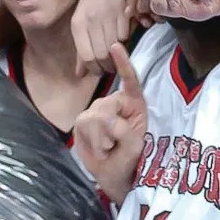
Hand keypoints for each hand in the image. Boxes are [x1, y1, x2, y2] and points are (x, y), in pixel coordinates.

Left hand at [72, 0, 131, 75]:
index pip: (87, 57)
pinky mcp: (124, 10)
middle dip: (108, 66)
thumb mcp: (82, 22)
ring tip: (119, 55)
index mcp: (78, 23)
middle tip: (112, 68)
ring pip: (115, 46)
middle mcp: (92, 20)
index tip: (101, 72)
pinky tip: (126, 38)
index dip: (96, 69)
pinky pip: (126, 33)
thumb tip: (79, 75)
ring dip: (119, 55)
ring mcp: (109, 15)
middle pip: (101, 54)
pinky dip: (127, 39)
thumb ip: (81, 49)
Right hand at [74, 43, 146, 203]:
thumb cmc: (132, 158)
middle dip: (110, 129)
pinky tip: (99, 148)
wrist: (115, 174)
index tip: (115, 45)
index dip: (123, 63)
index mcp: (135, 104)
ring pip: (93, 117)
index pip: (130, 81)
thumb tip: (104, 119)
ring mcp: (98, 110)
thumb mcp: (136, 146)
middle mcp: (116, 102)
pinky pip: (82, 125)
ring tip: (108, 148)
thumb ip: (124, 130)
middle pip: (106, 106)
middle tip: (115, 145)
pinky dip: (91, 141)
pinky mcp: (83, 121)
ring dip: (100, 139)